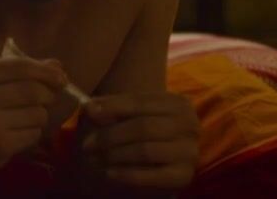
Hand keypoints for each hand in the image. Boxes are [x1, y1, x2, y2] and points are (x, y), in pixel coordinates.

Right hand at [0, 56, 67, 188]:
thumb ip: (2, 75)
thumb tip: (54, 65)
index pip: (17, 66)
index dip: (45, 70)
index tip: (60, 75)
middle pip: (33, 90)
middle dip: (47, 95)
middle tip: (45, 100)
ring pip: (37, 114)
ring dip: (38, 117)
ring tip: (21, 120)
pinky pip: (32, 135)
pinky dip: (31, 134)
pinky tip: (14, 135)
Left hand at [79, 92, 198, 193]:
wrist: (163, 163)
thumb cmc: (143, 131)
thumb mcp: (130, 115)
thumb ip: (111, 109)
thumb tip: (88, 106)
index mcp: (177, 103)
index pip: (140, 101)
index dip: (112, 106)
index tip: (89, 111)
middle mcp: (189, 125)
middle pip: (142, 127)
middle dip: (110, 135)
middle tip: (87, 144)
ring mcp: (189, 151)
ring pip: (145, 150)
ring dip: (115, 155)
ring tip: (95, 158)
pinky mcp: (183, 176)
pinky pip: (152, 176)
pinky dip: (127, 174)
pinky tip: (110, 173)